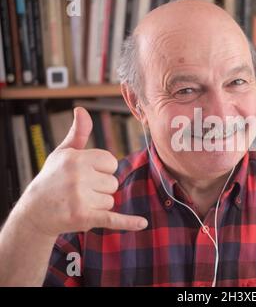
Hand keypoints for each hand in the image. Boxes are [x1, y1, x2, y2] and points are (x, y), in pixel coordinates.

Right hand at [14, 107, 147, 236]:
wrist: (35, 211)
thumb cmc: (52, 178)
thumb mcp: (64, 153)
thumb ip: (79, 133)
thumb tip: (82, 110)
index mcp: (77, 159)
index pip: (111, 162)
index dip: (101, 170)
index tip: (85, 174)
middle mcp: (78, 177)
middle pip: (113, 183)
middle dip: (100, 188)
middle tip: (79, 191)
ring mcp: (80, 199)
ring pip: (110, 200)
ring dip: (98, 204)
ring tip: (78, 202)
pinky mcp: (84, 218)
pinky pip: (112, 218)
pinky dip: (127, 222)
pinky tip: (142, 223)